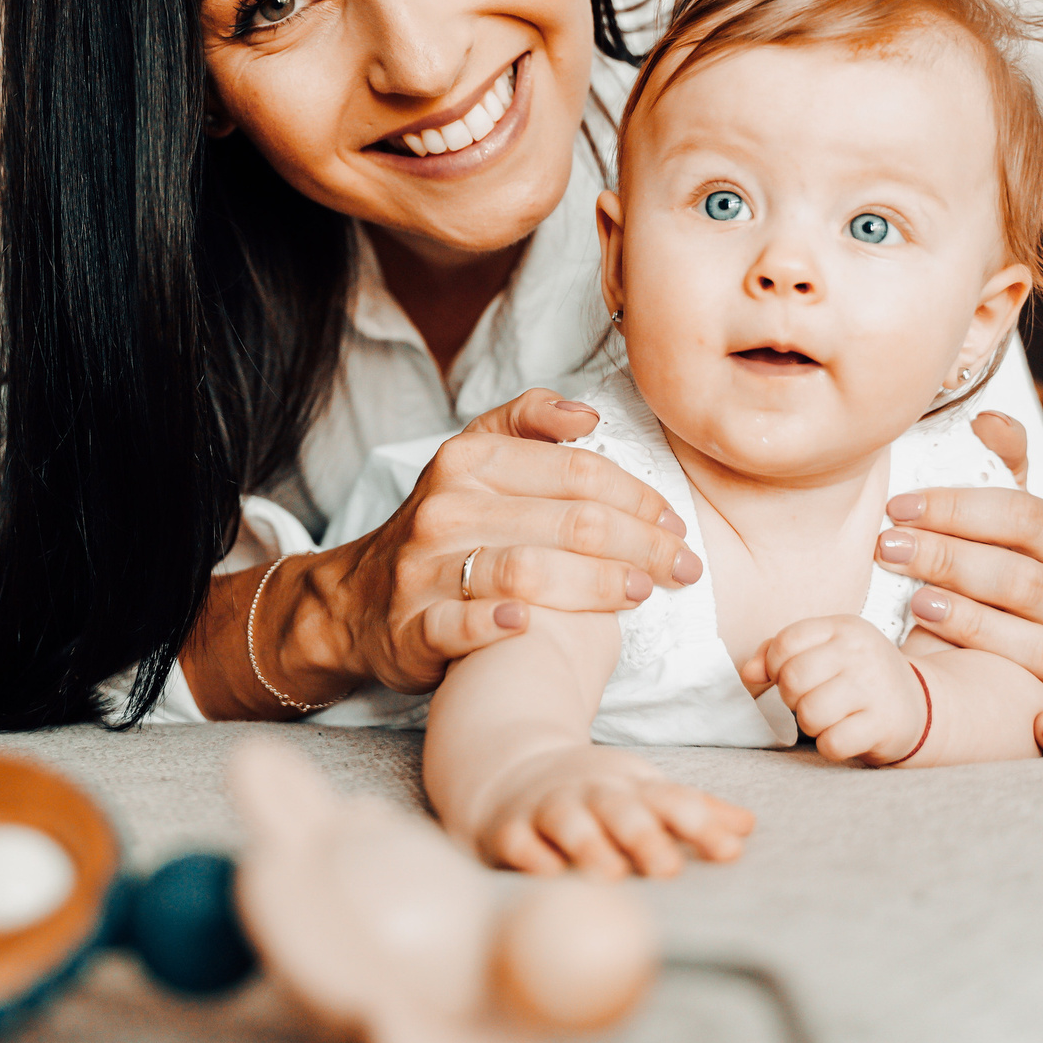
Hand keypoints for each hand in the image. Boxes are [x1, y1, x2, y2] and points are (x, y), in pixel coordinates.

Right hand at [300, 389, 702, 697]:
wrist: (360, 599)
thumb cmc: (445, 526)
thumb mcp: (473, 456)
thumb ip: (527, 420)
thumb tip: (586, 415)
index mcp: (467, 459)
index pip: (575, 471)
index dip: (637, 497)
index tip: (674, 523)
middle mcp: (445, 509)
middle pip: (567, 523)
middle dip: (639, 545)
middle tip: (682, 566)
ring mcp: (425, 569)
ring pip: (525, 571)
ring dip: (594, 585)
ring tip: (641, 593)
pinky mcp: (411, 627)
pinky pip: (458, 624)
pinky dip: (496, 624)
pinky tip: (533, 626)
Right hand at [470, 743, 752, 877]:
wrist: (512, 769)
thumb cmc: (595, 794)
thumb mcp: (643, 790)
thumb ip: (693, 811)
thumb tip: (748, 827)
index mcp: (630, 786)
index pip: (669, 800)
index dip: (698, 823)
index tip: (728, 852)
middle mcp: (591, 794)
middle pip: (620, 809)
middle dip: (643, 835)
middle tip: (668, 868)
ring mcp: (548, 808)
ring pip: (569, 822)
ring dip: (589, 844)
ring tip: (611, 874)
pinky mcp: (509, 829)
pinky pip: (518, 840)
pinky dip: (531, 855)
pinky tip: (548, 873)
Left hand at [743, 615, 926, 765]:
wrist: (922, 705)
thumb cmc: (859, 676)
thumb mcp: (824, 650)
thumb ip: (778, 653)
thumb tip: (748, 673)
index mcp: (844, 627)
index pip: (785, 642)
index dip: (774, 665)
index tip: (786, 675)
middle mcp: (861, 653)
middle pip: (793, 679)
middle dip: (791, 697)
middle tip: (810, 700)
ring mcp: (875, 689)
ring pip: (809, 713)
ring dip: (810, 724)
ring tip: (829, 717)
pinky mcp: (884, 726)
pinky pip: (832, 743)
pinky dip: (829, 745)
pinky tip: (843, 734)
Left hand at [876, 410, 1042, 757]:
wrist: (991, 648)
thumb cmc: (986, 570)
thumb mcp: (991, 519)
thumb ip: (995, 468)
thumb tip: (990, 418)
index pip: (1025, 517)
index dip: (959, 508)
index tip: (897, 505)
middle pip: (1022, 579)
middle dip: (949, 559)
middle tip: (887, 548)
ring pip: (1039, 645)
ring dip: (978, 626)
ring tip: (918, 606)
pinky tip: (1040, 729)